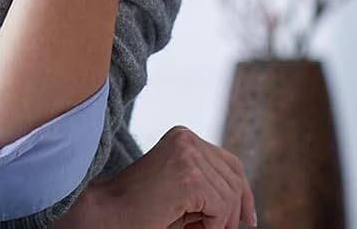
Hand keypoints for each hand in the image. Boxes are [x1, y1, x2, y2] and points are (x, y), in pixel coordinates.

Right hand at [56, 126, 256, 228]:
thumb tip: (246, 206)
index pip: (230, 162)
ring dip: (222, 220)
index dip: (244, 191)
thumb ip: (208, 184)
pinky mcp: (188, 176)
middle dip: (235, 210)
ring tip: (198, 228)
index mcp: (184, 137)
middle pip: (234, 177)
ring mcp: (187, 155)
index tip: (248, 218)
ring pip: (230, 195)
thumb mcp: (183, 189)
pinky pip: (221, 207)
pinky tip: (193, 227)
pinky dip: (214, 225)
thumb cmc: (142, 208)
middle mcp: (187, 139)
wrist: (108, 213)